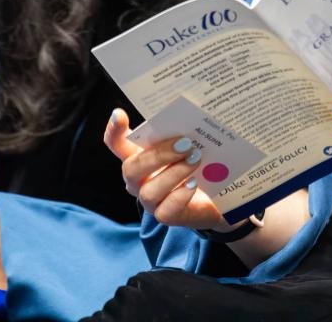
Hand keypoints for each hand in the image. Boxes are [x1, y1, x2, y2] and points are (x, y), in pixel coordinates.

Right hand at [103, 108, 226, 230]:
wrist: (216, 196)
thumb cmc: (197, 164)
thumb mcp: (188, 146)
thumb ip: (180, 133)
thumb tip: (188, 116)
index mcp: (139, 157)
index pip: (117, 144)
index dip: (114, 131)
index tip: (119, 114)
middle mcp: (139, 180)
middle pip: (132, 168)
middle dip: (158, 154)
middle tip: (185, 143)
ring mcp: (150, 201)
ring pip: (149, 192)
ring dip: (174, 173)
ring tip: (196, 159)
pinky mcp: (167, 216)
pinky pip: (167, 210)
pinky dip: (180, 195)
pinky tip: (193, 183)